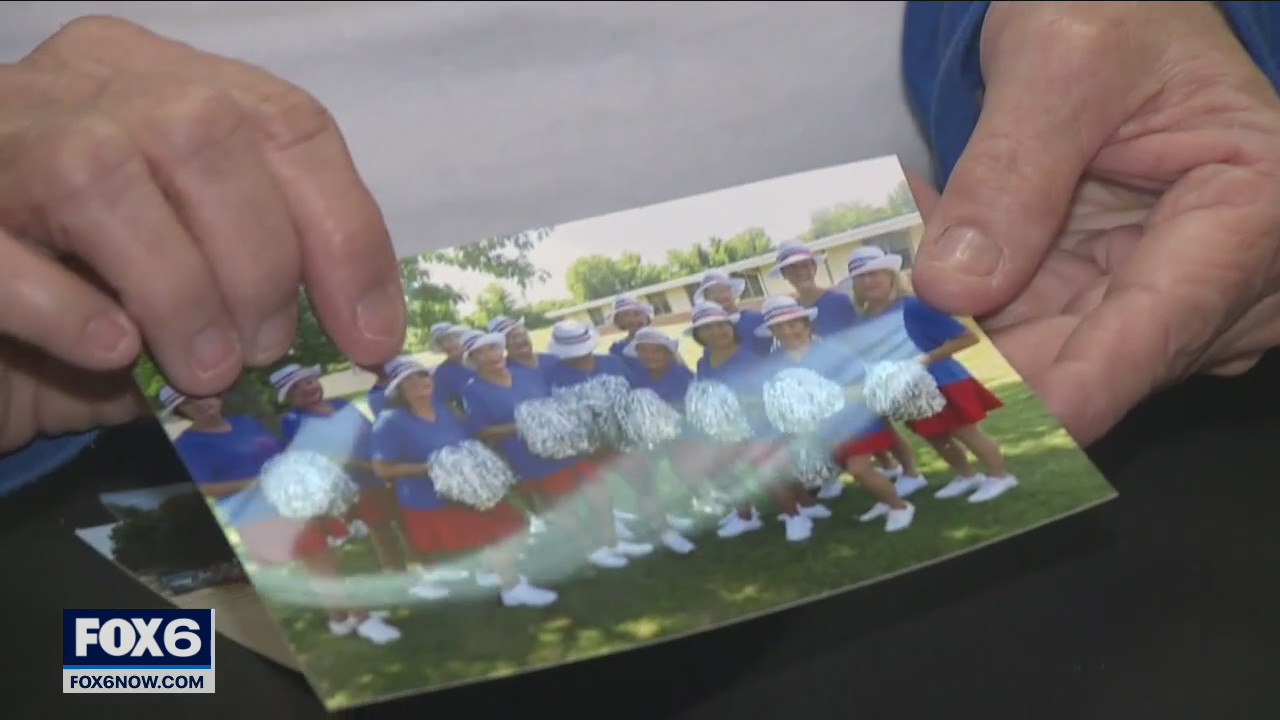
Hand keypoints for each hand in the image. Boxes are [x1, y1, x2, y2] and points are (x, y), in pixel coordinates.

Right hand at [0, 17, 405, 450]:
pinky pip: (5, 257)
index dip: (346, 232)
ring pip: (103, 177)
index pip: (283, 122)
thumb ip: (259, 274)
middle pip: (203, 134)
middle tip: (261, 349)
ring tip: (204, 368)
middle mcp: (82, 90)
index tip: (371, 334)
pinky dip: (72, 312)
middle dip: (259, 263)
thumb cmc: (92, 297)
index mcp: (162, 86)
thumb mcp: (196, 270)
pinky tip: (113, 351)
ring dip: (180, 292)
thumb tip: (357, 335)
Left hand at [907, 2, 1279, 444]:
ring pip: (1045, 357)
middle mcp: (1222, 279)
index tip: (984, 426)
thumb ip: (1013, 170)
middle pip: (1096, 361)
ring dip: (953, 340)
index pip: (1160, 326)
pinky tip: (891, 283)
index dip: (1068, 391)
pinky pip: (1018, 329)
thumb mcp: (1061, 62)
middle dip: (983, 372)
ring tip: (867, 316)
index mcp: (1256, 211)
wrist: (1122, 15)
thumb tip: (956, 289)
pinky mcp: (1100, 306)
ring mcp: (1157, 301)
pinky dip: (955, 312)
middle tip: (876, 372)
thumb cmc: (1121, 15)